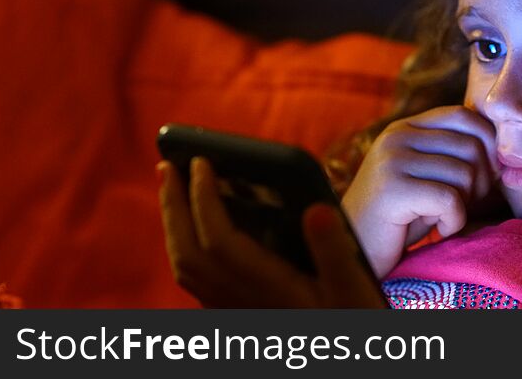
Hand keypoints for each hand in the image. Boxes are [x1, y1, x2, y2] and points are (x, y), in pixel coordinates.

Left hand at [158, 157, 385, 307]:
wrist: (335, 361)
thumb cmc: (349, 324)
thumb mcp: (353, 289)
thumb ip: (334, 251)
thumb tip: (316, 209)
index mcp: (267, 289)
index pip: (218, 241)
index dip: (204, 200)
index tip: (201, 163)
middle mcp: (239, 302)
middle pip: (188, 253)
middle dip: (174, 206)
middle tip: (167, 165)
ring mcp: (232, 311)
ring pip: (185, 268)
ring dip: (174, 225)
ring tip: (173, 190)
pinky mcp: (234, 315)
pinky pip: (194, 280)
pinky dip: (185, 246)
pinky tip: (195, 231)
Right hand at [341, 105, 496, 278]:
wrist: (356, 252)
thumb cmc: (400, 218)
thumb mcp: (428, 176)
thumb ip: (454, 155)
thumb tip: (502, 150)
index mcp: (406, 127)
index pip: (465, 115)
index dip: (486, 145)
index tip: (482, 177)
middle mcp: (397, 136)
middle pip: (471, 146)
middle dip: (479, 182)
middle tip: (461, 206)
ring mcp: (392, 161)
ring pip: (464, 174)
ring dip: (464, 206)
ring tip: (443, 218)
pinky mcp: (392, 189)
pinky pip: (450, 200)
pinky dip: (454, 222)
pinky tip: (439, 230)